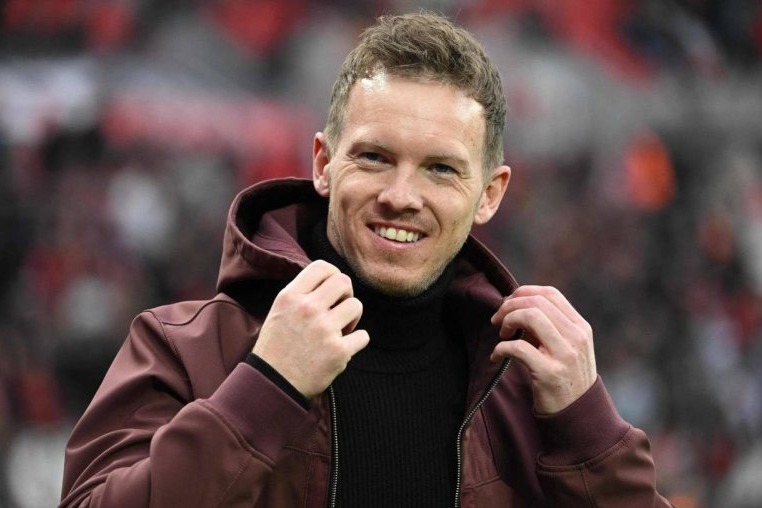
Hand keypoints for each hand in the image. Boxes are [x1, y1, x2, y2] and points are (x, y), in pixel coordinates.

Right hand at [252, 260, 368, 398]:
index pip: (322, 267)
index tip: (334, 288)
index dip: (333, 274)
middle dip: (346, 294)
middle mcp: (307, 309)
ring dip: (352, 318)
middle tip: (339, 310)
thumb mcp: (280, 312)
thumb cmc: (276, 348)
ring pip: (357, 306)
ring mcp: (324, 330)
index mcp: (290, 297)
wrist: (272, 385)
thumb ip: (301, 294)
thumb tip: (329, 280)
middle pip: (344, 282)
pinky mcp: (338, 351)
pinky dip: (356, 342)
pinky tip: (343, 349)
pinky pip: (363, 336)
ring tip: (340, 330)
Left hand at [490, 286, 595, 413]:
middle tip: (497, 321)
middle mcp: (576, 338)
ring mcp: (565, 355)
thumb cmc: (565, 379)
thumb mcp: (567, 349)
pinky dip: (500, 349)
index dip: (523, 292)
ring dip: (507, 321)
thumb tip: (515, 305)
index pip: (551, 294)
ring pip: (530, 317)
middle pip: (537, 303)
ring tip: (501, 335)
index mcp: (580, 327)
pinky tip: (496, 357)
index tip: (508, 304)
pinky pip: (517, 348)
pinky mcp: (549, 374)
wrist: (578, 417)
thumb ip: (549, 327)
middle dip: (509, 306)